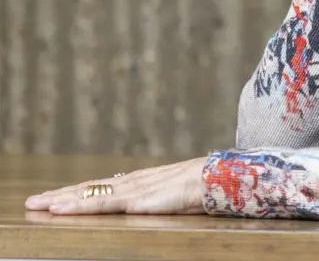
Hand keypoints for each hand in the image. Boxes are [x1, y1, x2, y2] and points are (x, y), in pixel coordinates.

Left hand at [24, 157, 207, 215]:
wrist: (217, 179)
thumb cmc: (203, 187)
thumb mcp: (176, 195)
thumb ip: (160, 197)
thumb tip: (153, 202)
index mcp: (141, 182)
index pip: (102, 187)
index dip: (79, 192)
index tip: (57, 197)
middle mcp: (131, 182)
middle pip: (88, 188)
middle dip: (60, 195)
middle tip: (33, 201)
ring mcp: (131, 189)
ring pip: (88, 195)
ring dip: (60, 200)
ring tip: (36, 204)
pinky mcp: (134, 199)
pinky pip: (100, 204)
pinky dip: (77, 206)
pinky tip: (59, 208)